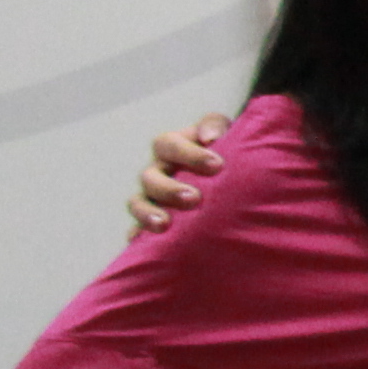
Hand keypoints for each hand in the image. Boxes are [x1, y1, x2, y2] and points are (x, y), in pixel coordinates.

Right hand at [131, 116, 223, 235]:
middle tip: (195, 198)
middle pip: (150, 177)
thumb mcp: (226, 132)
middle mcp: (157, 172)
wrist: (231, 181)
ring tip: (165, 224)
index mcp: (172, 148)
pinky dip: (137, 236)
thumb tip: (209, 137)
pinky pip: (136, 230)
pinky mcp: (151, 221)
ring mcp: (151, 197)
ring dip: (148, 213)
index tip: (217, 165)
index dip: (189, 154)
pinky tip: (140, 243)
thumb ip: (215, 126)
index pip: (168, 144)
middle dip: (170, 189)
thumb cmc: (226, 153)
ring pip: (138, 203)